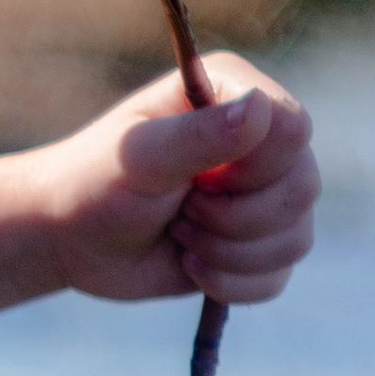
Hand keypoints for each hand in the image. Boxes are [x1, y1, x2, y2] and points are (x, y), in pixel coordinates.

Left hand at [42, 55, 319, 306]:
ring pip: (296, 238)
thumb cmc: (94, 183)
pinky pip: (278, 276)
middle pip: (303, 187)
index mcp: (234, 93)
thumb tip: (260, 109)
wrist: (71, 238)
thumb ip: (197, 135)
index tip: (195, 179)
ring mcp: (264, 191)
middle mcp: (260, 137)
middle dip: (234, 217)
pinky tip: (190, 263)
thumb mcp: (138, 158)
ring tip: (180, 234)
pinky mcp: (258, 243)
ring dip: (228, 252)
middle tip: (181, 210)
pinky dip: (230, 282)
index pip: (293, 129)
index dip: (252, 169)